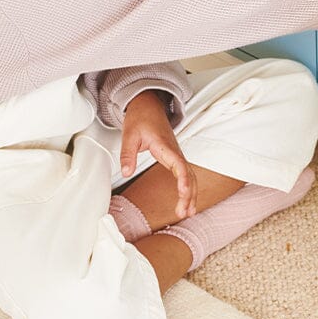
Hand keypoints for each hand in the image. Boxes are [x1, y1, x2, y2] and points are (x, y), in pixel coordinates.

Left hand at [119, 91, 196, 217]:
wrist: (148, 106)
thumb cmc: (141, 118)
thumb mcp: (129, 135)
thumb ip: (128, 154)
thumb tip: (126, 172)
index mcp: (165, 146)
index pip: (179, 165)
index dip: (183, 180)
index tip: (183, 193)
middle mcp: (175, 151)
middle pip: (188, 175)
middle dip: (189, 194)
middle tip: (184, 212)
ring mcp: (176, 155)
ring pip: (190, 176)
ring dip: (191, 194)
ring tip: (188, 212)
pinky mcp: (174, 157)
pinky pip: (186, 174)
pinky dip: (188, 188)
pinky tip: (186, 200)